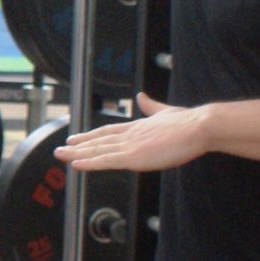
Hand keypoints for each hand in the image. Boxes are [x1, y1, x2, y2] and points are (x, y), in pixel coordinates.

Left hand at [55, 94, 213, 173]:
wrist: (199, 126)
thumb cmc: (188, 122)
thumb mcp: (166, 111)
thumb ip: (152, 106)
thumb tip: (141, 96)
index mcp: (137, 126)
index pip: (108, 131)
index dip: (91, 135)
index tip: (76, 137)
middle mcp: (129, 135)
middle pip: (98, 141)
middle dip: (78, 145)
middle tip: (60, 149)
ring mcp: (130, 146)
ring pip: (97, 151)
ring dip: (77, 153)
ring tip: (60, 154)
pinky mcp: (134, 157)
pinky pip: (106, 161)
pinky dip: (89, 163)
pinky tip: (76, 164)